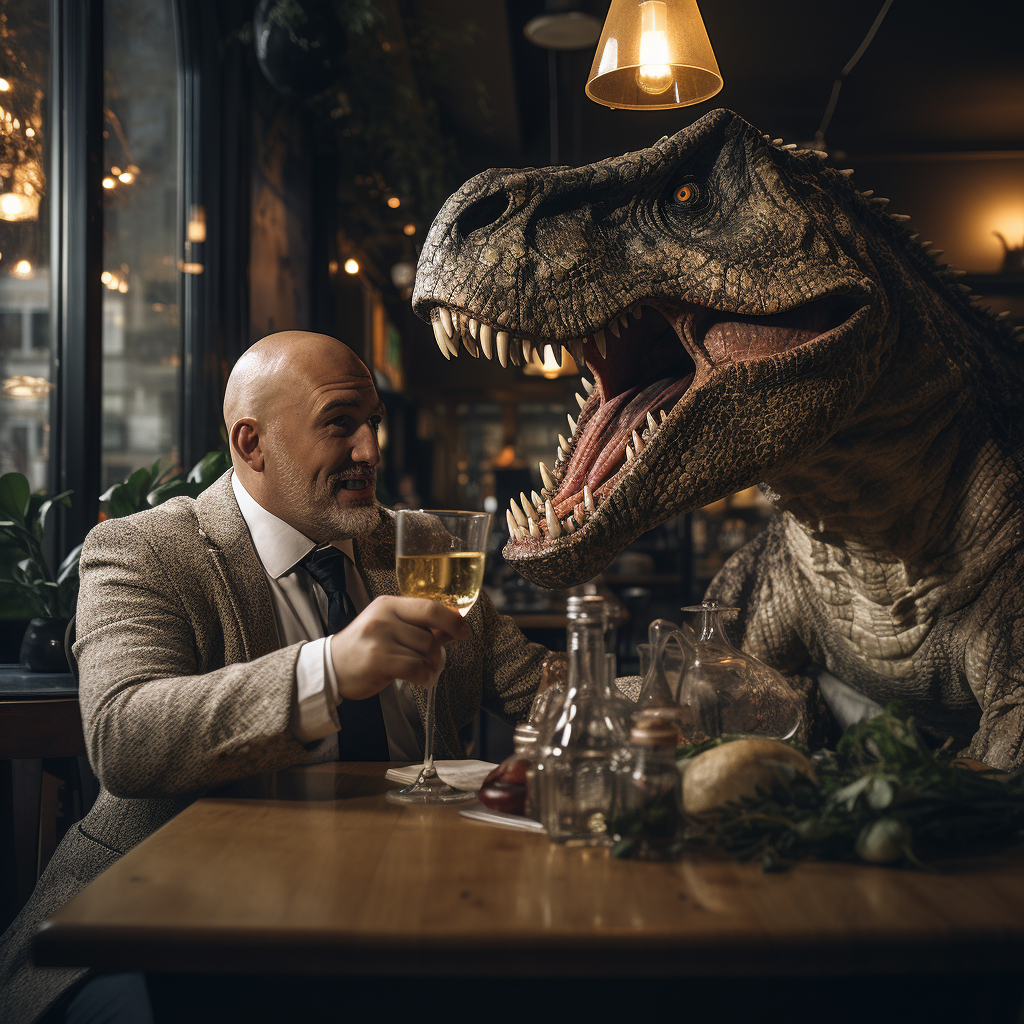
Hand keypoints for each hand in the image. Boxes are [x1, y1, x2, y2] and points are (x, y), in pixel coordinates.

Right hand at [329, 596, 470, 699]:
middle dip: (436, 650)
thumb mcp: (390, 629)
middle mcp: (384, 617)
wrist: (331, 668)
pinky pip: (415, 667)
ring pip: (424, 651)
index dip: (453, 620)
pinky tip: (417, 678)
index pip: (430, 607)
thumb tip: (454, 625)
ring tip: (416, 668)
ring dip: (428, 665)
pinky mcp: (378, 659)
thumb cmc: (363, 649)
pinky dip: (422, 676)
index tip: (464, 631)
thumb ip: (421, 627)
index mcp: (388, 604)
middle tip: (432, 659)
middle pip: (429, 634)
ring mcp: (380, 637)